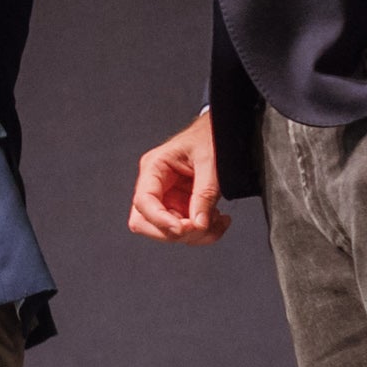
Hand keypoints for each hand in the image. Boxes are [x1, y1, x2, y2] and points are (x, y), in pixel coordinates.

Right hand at [127, 110, 231, 243]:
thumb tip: (199, 224)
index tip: (184, 228)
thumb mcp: (210, 161)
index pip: (144, 201)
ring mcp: (168, 198)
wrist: (222, 131)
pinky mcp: (182, 206)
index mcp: (154, 167)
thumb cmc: (210, 136)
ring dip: (193, 235)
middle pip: (146, 222)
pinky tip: (219, 220)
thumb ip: (204, 193)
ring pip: (166, 231)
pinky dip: (204, 232)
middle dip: (173, 232)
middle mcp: (156, 185)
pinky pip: (185, 230)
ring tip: (218, 220)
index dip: (160, 220)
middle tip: (200, 227)